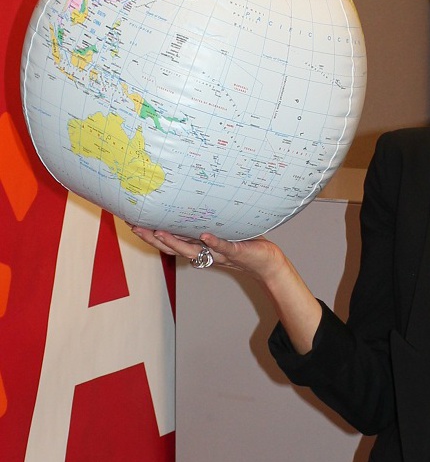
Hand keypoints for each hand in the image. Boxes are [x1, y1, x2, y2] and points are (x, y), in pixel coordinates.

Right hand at [131, 227, 285, 282]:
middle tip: (135, 226)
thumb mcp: (220, 230)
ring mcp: (219, 253)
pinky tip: (204, 235)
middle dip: (153, 238)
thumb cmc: (243, 243)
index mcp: (198, 247)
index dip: (149, 234)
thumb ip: (204, 222)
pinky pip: (224, 247)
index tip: (131, 221)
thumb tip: (189, 200)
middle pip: (173, 248)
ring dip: (175, 242)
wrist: (267, 261)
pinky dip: (214, 242)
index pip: (169, 242)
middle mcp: (204, 252)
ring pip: (193, 251)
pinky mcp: (237, 251)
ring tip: (159, 232)